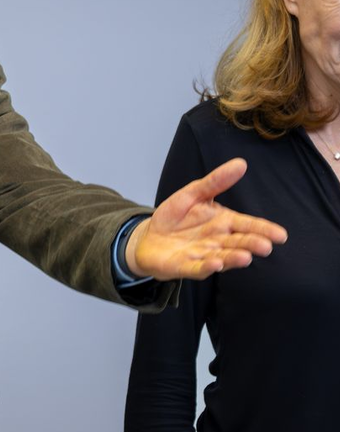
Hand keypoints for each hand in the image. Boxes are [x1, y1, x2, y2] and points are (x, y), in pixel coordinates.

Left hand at [126, 158, 286, 279]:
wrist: (149, 236)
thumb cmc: (176, 216)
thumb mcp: (193, 194)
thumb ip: (215, 182)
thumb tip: (241, 163)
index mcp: (223, 222)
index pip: (247, 225)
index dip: (264, 229)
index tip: (281, 235)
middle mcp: (218, 240)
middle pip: (238, 242)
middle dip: (252, 244)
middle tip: (265, 246)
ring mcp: (203, 255)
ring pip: (222, 258)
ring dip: (233, 259)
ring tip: (246, 257)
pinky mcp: (185, 266)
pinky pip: (198, 268)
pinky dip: (207, 267)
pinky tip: (215, 264)